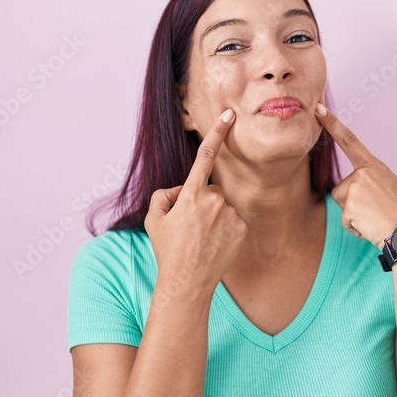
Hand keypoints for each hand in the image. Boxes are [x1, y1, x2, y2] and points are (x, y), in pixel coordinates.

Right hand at [145, 109, 247, 301]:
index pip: (205, 155)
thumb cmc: (168, 250)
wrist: (188, 282)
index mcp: (191, 193)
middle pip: (211, 190)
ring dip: (214, 216)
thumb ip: (163, 195)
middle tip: (190, 227)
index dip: (218, 132)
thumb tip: (179, 188)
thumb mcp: (153, 219)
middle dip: (202, 201)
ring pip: (223, 206)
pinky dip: (225, 229)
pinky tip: (214, 245)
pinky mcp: (242, 228)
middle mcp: (214, 200)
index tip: (229, 114)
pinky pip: (233, 220)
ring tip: (201, 240)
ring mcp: (231, 214)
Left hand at [315, 103, 396, 250]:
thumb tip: (353, 192)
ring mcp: (356, 187)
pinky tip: (373, 227)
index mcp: (375, 166)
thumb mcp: (389, 187)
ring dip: (355, 217)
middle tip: (377, 211)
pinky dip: (357, 228)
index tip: (319, 109)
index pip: (350, 140)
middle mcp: (364, 172)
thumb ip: (369, 182)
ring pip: (342, 205)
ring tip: (376, 218)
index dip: (333, 124)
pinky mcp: (350, 205)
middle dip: (352, 204)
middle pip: (340, 189)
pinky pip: (346, 221)